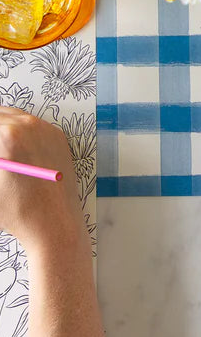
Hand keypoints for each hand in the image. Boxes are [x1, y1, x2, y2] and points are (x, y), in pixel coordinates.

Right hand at [0, 106, 83, 254]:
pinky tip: (13, 148)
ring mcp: (47, 129)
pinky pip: (32, 124)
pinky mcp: (58, 136)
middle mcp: (30, 125)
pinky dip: (18, 130)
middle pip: (0, 115)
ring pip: (14, 116)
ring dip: (2, 126)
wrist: (53, 221)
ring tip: (3, 150)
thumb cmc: (16, 209)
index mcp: (9, 135)